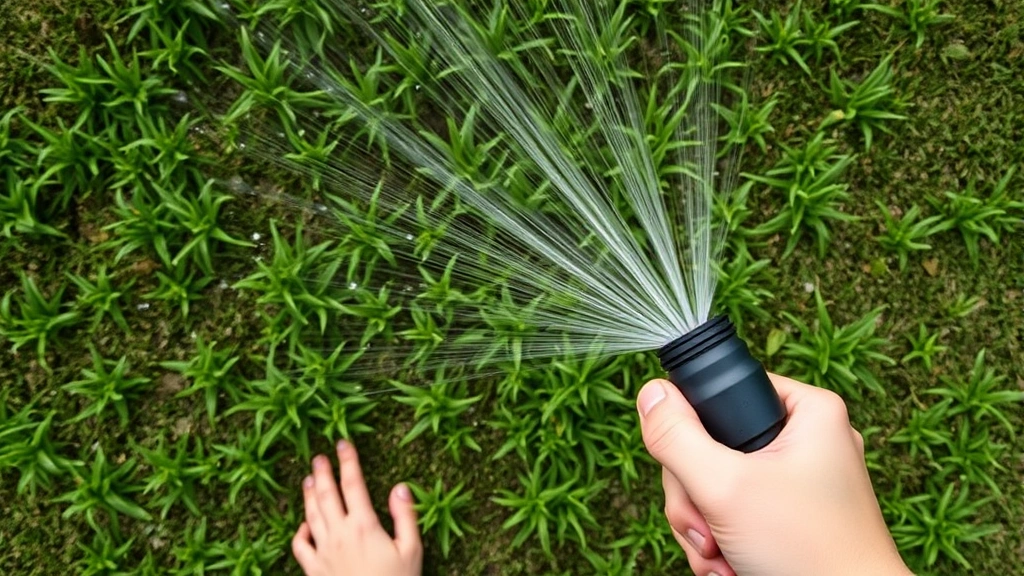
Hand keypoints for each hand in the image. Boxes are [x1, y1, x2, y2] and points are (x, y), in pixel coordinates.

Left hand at [292, 441, 421, 575]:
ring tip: (309, 479)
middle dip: (323, 472)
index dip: (348, 461)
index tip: (343, 444)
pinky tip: (304, 524)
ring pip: (311, 515)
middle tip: (319, 457)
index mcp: (364, 525)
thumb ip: (405, 516)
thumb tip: (399, 486)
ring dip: (309, 495)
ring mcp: (323, 552)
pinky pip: (300, 546)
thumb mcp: (412, 549)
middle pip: (327, 495)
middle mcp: (339, 534)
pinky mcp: (314, 570)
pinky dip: (300, 531)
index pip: (353, 484)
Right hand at [637, 373, 911, 575]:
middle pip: (710, 447)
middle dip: (697, 499)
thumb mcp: (726, 487)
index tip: (696, 477)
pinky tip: (732, 566)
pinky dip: (723, 543)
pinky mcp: (792, 515)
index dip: (694, 433)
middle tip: (709, 530)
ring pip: (716, 485)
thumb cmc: (808, 551)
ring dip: (704, 527)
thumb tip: (650, 393)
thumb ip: (677, 438)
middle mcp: (807, 440)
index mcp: (807, 412)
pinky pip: (734, 513)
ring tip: (721, 556)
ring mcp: (800, 481)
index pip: (723, 394)